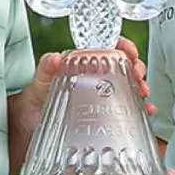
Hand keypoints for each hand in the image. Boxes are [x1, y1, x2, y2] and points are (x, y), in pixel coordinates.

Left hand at [23, 36, 155, 115]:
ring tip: (143, 94)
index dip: (122, 46)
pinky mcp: (104, 113)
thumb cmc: (34, 102)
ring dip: (140, 87)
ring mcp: (100, 95)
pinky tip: (146, 111)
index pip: (107, 48)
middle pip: (123, 66)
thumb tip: (54, 58)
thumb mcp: (38, 84)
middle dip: (135, 68)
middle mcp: (94, 77)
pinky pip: (126, 107)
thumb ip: (45, 69)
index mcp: (82, 64)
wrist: (29, 128)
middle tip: (138, 77)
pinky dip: (139, 108)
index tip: (130, 52)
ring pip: (128, 85)